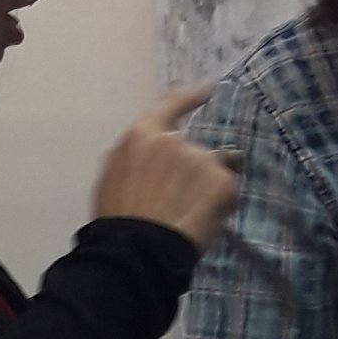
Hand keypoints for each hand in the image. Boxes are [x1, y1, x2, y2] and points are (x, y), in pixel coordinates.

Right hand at [93, 87, 240, 253]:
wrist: (139, 250)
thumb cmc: (116, 218)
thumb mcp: (111, 176)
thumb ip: (135, 155)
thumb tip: (151, 151)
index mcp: (141, 136)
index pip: (168, 105)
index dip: (189, 96)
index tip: (206, 88)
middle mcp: (174, 140)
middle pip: (190, 149)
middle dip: (187, 170)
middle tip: (174, 201)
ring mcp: (202, 159)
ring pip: (210, 170)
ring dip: (203, 187)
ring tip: (186, 216)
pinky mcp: (224, 182)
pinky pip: (226, 189)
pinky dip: (218, 203)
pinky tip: (201, 221)